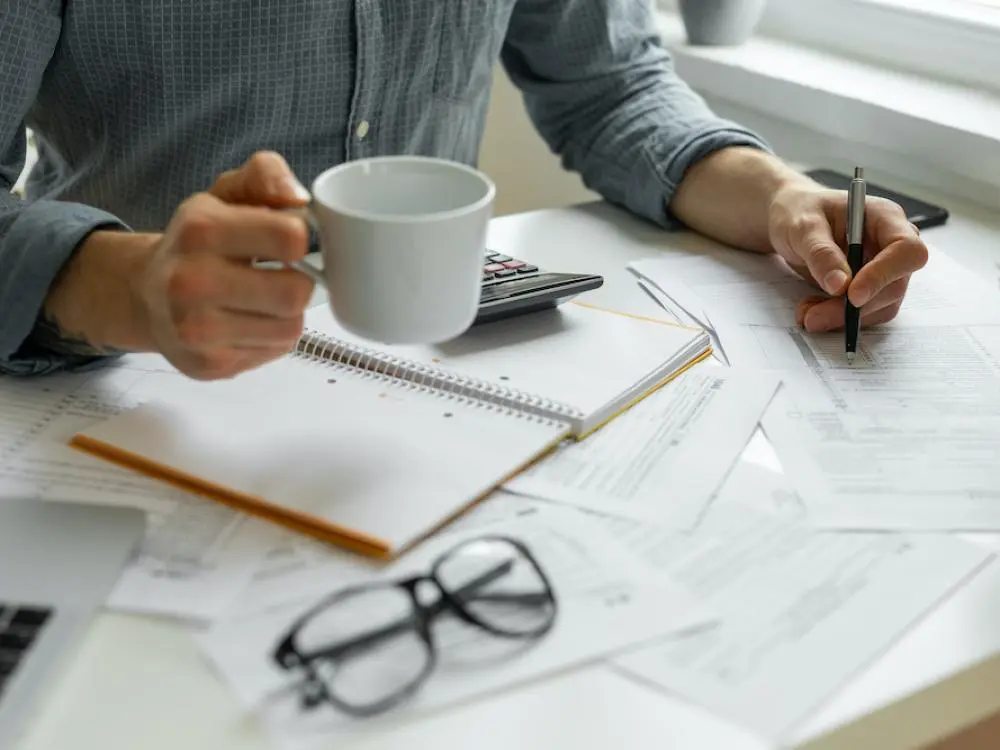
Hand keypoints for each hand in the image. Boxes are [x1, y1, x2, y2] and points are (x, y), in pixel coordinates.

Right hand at [135, 151, 314, 378]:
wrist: (145, 295)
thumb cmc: (199, 242)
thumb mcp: (226, 194)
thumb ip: (265, 175)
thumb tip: (299, 198)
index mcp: (200, 230)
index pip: (290, 237)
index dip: (302, 237)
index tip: (292, 239)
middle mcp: (191, 282)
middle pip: (295, 292)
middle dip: (299, 281)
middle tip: (282, 274)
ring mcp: (196, 330)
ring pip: (289, 327)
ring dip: (287, 313)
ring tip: (263, 299)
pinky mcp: (208, 365)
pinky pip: (273, 351)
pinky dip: (270, 337)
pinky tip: (248, 322)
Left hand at [767, 182, 928, 332]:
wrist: (789, 220)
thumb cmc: (799, 212)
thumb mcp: (802, 227)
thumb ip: (821, 253)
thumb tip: (841, 284)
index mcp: (885, 218)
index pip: (907, 250)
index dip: (884, 275)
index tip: (852, 294)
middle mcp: (891, 245)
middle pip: (894, 286)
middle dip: (855, 307)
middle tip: (814, 317)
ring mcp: (884, 269)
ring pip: (880, 306)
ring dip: (843, 318)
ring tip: (806, 313)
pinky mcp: (870, 289)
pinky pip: (865, 313)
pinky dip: (839, 319)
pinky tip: (813, 310)